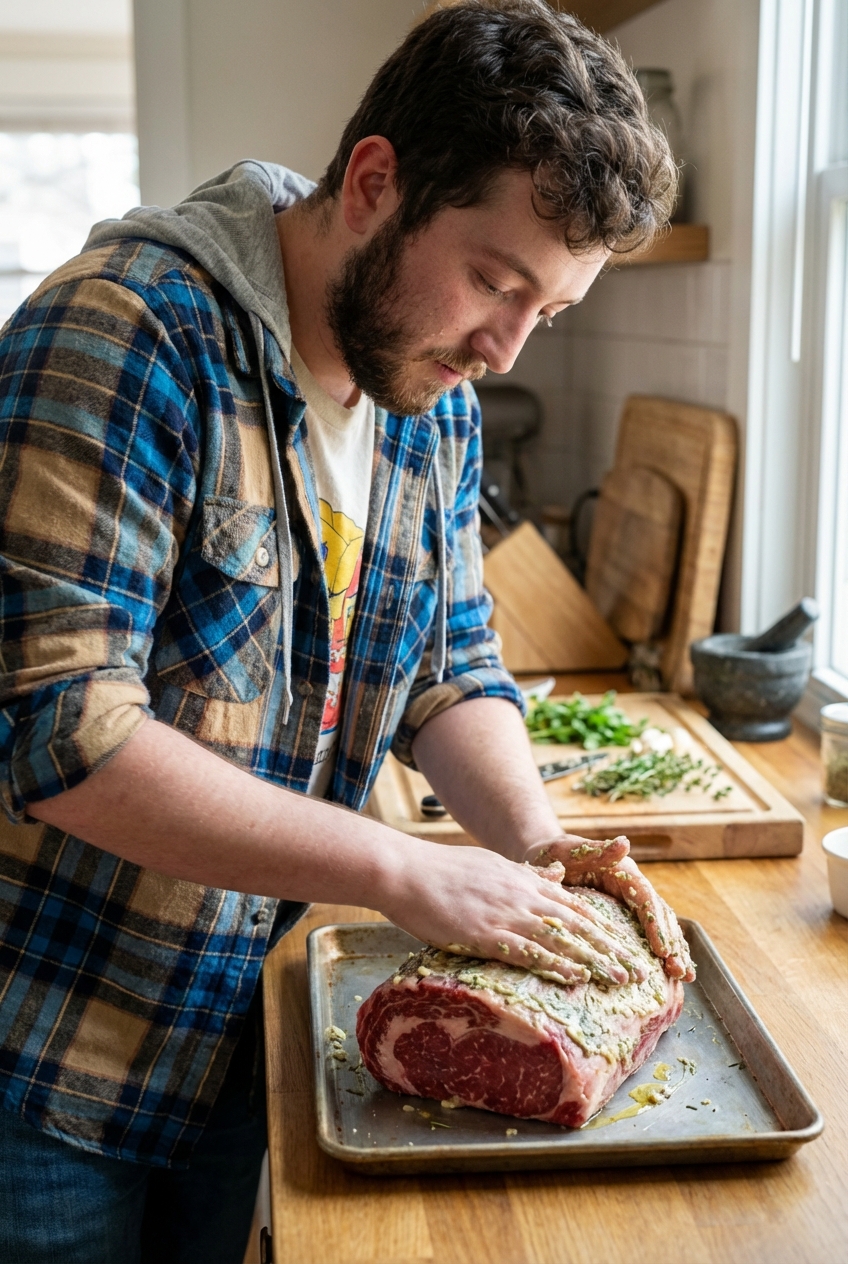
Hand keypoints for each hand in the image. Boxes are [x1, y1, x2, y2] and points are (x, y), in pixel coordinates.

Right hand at [378, 842, 652, 986]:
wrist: (406, 871)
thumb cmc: (442, 871)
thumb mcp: (492, 865)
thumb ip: (526, 875)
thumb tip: (555, 876)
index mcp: (524, 881)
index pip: (574, 906)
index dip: (602, 928)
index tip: (626, 947)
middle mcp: (522, 895)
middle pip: (577, 924)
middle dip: (611, 949)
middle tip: (639, 972)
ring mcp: (506, 914)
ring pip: (561, 938)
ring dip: (594, 960)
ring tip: (621, 979)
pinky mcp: (486, 932)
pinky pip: (528, 951)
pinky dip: (556, 964)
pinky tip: (576, 977)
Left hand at [524, 834, 695, 981]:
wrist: (543, 859)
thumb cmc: (552, 854)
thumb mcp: (567, 849)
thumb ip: (595, 849)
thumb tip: (625, 843)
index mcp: (622, 870)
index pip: (646, 898)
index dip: (656, 925)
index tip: (663, 950)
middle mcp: (632, 884)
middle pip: (659, 914)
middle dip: (672, 943)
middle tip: (681, 971)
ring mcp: (630, 900)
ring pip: (660, 925)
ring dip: (674, 949)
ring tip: (684, 976)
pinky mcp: (625, 913)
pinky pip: (648, 932)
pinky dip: (662, 950)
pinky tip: (670, 971)